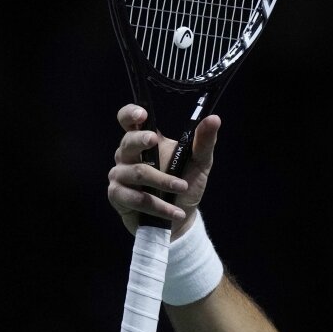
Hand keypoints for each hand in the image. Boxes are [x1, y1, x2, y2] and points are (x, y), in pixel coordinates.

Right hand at [106, 103, 219, 238]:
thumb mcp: (200, 163)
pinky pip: (136, 198)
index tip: (141, 114)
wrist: (181, 217)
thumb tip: (214, 119)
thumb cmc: (186, 186)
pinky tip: (176, 212)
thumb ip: (204, 142)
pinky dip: (160, 206)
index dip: (130, 114)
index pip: (129, 121)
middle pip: (127, 142)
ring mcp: (120, 175)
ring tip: (182, 188)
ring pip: (138, 173)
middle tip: (154, 139)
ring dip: (163, 182)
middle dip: (140, 140)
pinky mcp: (118, 196)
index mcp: (144, 141)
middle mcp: (128, 155)